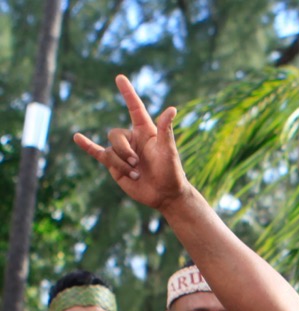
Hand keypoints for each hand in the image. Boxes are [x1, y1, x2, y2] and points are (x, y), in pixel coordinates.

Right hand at [73, 75, 189, 211]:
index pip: (135, 108)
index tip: (120, 78)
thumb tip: (171, 109)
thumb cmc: (171, 171)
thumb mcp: (168, 150)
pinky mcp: (114, 165)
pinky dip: (87, 146)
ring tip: (136, 173)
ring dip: (120, 164)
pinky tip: (77, 138)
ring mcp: (122, 151)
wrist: (165, 194)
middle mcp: (132, 138)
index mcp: (146, 131)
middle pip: (115, 135)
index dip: (128, 93)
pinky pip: (97, 152)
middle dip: (124, 151)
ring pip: (110, 151)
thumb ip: (166, 130)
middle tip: (138, 164)